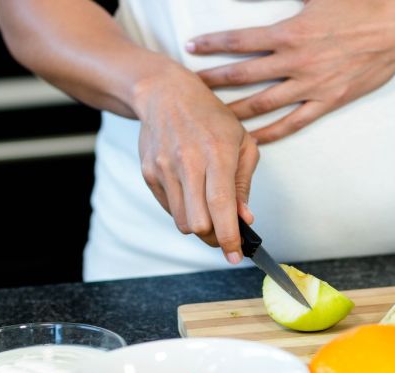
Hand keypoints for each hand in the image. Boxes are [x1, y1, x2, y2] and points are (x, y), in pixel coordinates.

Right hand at [133, 66, 258, 262]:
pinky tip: (191, 192)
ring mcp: (164, 168)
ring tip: (209, 210)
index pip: (221, 206)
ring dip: (199, 225)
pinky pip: (169, 208)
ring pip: (182, 221)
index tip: (236, 255)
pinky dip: (183, 210)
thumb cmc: (210, 117)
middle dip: (215, 237)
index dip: (229, 236)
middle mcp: (187, 161)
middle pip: (199, 223)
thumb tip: (244, 219)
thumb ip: (243, 184)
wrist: (166, 94)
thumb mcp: (241, 142)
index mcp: (216, 152)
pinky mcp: (149, 173)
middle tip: (226, 235)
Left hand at [189, 0, 394, 143]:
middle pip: (244, 76)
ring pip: (264, 103)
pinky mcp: (329, 101)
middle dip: (213, 81)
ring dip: (235, 110)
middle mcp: (297, 62)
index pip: (240, 40)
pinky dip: (271, 132)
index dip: (213, 43)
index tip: (192, 47)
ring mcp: (313, 85)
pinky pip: (294, 122)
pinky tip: (252, 138)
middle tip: (190, 87)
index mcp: (291, 33)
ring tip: (212, 117)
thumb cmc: (361, 3)